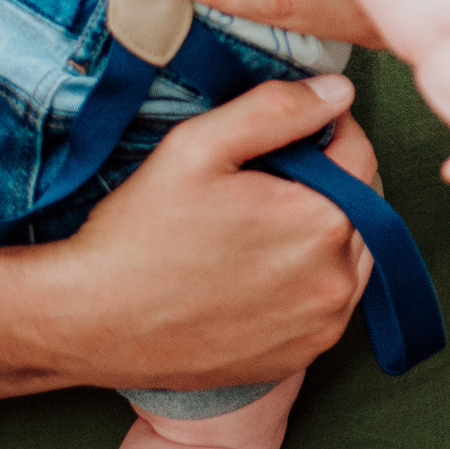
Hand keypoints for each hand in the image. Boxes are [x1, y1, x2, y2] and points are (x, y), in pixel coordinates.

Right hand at [41, 75, 375, 388]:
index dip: (327, 129)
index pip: (358, 153)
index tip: (291, 129)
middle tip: (273, 174)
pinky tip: (264, 266)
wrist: (86, 321)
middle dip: (331, 178)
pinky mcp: (301, 355)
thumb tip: (339, 92)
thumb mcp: (197, 147)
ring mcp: (321, 324)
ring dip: (328, 227)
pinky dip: (313, 276)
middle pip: (363, 203)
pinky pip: (330, 301)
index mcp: (324, 221)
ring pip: (353, 253)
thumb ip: (276, 110)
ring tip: (266, 219)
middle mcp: (336, 279)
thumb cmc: (137, 233)